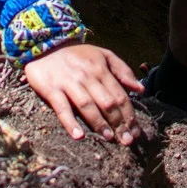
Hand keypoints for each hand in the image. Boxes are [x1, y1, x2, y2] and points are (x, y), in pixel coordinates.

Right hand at [24, 42, 143, 144]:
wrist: (45, 46)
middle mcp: (86, 76)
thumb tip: (140, 90)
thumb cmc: (77, 55)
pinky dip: (70, 123)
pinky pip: (62, 108)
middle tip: (127, 141)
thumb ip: (123, 70)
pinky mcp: (51, 89)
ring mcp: (69, 83)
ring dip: (99, 123)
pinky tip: (78, 136)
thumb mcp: (103, 55)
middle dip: (119, 123)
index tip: (135, 132)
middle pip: (106, 102)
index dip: (129, 115)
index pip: (119, 95)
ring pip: (87, 105)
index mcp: (101, 69)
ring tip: (109, 138)